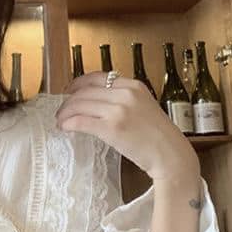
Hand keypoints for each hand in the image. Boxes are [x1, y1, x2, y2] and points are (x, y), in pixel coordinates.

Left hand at [55, 71, 199, 180]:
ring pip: (80, 105)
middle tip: (61, 111)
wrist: (170, 154)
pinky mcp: (111, 128)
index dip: (79, 82)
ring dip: (66, 113)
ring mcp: (118, 110)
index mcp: (134, 85)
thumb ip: (125, 100)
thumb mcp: (144, 106)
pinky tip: (66, 128)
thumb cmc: (158, 136)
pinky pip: (81, 121)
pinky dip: (69, 123)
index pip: (98, 77)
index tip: (70, 90)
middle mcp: (125, 94)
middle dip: (68, 101)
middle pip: (85, 91)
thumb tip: (99, 102)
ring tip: (61, 121)